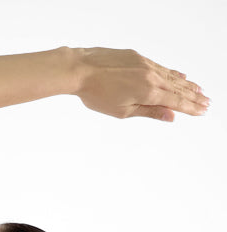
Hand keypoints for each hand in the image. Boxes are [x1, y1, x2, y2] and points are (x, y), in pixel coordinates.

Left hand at [73, 46, 209, 120]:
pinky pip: (160, 67)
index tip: (202, 110)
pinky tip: (179, 75)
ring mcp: (145, 64)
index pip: (175, 101)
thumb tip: (170, 116)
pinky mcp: (137, 57)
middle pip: (178, 88)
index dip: (190, 107)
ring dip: (186, 84)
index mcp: (149, 91)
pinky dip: (172, 72)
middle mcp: (151, 75)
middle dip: (193, 96)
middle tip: (207, 102)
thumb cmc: (97, 94)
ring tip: (198, 89)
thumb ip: (149, 112)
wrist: (81, 70)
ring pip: (171, 76)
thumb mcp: (123, 111)